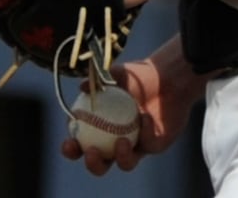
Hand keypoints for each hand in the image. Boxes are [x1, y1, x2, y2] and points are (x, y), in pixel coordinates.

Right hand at [63, 36, 208, 176]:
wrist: (168, 75)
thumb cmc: (139, 75)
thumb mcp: (118, 74)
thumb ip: (100, 79)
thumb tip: (83, 86)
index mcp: (100, 126)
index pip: (80, 142)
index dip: (72, 146)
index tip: (69, 141)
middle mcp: (115, 140)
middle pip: (100, 162)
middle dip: (92, 163)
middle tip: (91, 152)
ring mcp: (136, 144)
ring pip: (124, 163)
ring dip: (120, 157)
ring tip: (121, 142)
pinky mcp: (154, 145)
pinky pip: (148, 144)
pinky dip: (146, 132)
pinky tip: (146, 117)